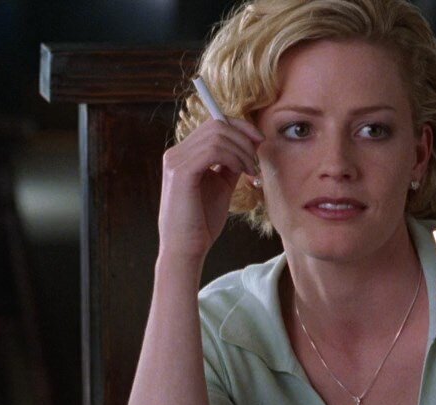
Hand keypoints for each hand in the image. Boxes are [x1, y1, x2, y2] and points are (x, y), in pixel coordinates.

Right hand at [157, 118, 263, 258]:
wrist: (187, 249)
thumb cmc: (202, 222)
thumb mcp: (221, 186)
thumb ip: (230, 164)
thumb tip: (249, 146)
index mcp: (183, 155)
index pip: (213, 124)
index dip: (240, 127)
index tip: (259, 141)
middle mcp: (176, 154)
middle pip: (216, 125)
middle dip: (244, 139)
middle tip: (256, 162)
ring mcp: (176, 161)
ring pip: (217, 135)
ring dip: (242, 151)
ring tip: (250, 171)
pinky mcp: (181, 172)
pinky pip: (213, 150)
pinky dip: (233, 158)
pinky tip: (241, 172)